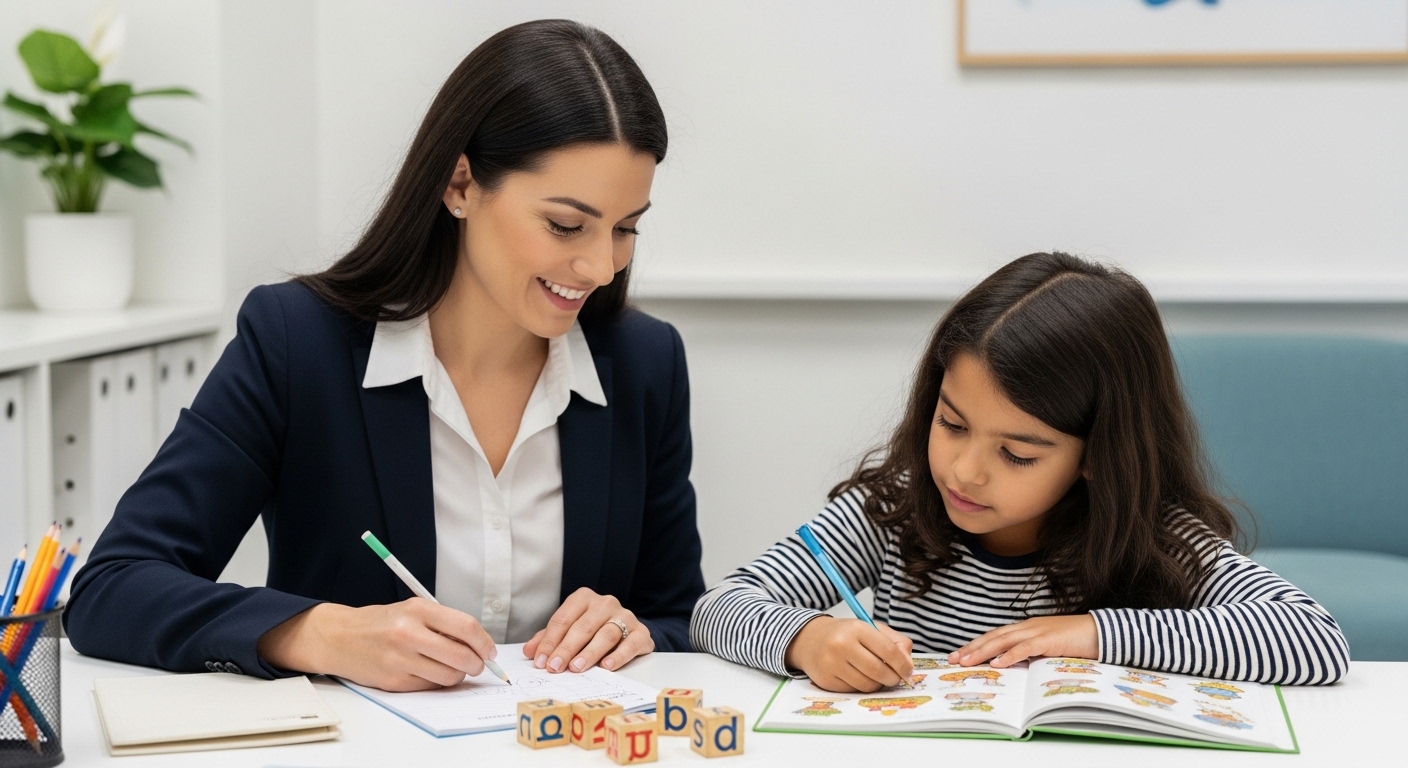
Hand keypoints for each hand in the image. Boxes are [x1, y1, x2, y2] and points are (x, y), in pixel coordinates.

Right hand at [257, 598, 497, 690]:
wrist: (340, 637)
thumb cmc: (381, 623)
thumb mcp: (412, 610)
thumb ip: (443, 624)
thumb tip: (479, 645)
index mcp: (418, 610)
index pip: (466, 627)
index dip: (485, 643)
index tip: (490, 651)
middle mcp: (409, 633)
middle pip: (462, 656)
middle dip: (477, 664)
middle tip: (477, 664)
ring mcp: (400, 659)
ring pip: (449, 676)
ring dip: (457, 676)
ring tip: (447, 666)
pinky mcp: (394, 681)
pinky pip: (430, 687)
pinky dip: (436, 683)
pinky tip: (426, 672)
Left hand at [522, 588, 652, 672]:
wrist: (629, 632)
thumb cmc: (594, 631)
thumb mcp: (569, 631)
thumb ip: (549, 639)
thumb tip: (529, 651)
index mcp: (584, 598)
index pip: (562, 619)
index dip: (549, 641)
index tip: (541, 662)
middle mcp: (605, 603)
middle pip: (583, 626)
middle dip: (566, 649)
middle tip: (555, 667)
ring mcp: (625, 616)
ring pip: (606, 634)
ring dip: (590, 652)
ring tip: (577, 668)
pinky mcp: (641, 632)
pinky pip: (630, 643)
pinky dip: (618, 655)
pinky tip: (606, 665)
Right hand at [783, 616, 914, 692]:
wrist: (809, 639)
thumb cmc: (845, 634)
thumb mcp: (870, 629)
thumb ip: (895, 642)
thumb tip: (908, 663)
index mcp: (856, 628)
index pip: (888, 651)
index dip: (903, 665)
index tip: (908, 671)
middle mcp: (841, 645)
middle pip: (878, 671)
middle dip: (892, 678)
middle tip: (894, 678)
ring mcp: (831, 664)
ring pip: (867, 685)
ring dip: (877, 684)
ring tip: (876, 676)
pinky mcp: (826, 680)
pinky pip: (853, 691)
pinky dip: (861, 687)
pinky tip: (858, 677)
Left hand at [948, 615, 1097, 668]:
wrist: (1100, 632)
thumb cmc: (1076, 641)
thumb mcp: (1048, 647)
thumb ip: (1031, 653)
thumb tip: (1013, 665)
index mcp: (1026, 628)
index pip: (995, 636)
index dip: (975, 645)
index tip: (959, 655)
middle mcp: (1027, 627)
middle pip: (993, 637)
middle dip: (971, 648)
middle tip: (952, 659)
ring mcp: (1037, 631)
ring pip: (1003, 641)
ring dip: (982, 651)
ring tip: (966, 661)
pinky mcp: (1049, 640)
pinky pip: (1025, 648)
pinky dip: (1010, 655)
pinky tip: (997, 663)